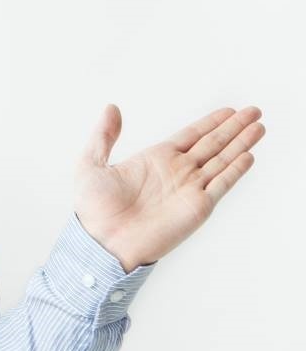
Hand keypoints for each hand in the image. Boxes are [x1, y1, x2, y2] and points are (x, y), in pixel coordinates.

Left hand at [73, 104, 264, 272]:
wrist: (101, 241)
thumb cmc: (92, 209)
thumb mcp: (91, 163)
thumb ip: (104, 135)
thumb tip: (112, 108)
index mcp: (155, 159)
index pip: (191, 136)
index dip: (211, 123)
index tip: (229, 111)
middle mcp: (177, 172)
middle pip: (213, 143)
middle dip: (234, 127)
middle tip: (254, 111)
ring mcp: (189, 189)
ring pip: (222, 159)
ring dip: (241, 143)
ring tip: (259, 126)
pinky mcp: (197, 207)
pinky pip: (221, 184)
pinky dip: (235, 169)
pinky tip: (248, 155)